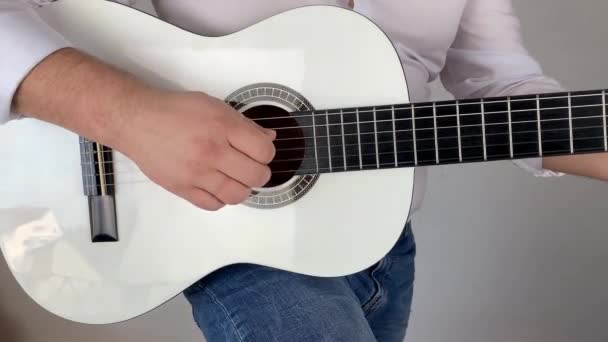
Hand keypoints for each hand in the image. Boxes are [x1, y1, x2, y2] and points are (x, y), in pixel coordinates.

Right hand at [117, 90, 276, 209]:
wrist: (137, 121)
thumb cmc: (175, 111)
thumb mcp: (215, 106)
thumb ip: (244, 124)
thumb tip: (268, 138)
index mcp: (223, 126)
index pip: (264, 151)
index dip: (267, 153)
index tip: (260, 152)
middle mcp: (212, 151)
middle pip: (256, 176)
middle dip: (259, 173)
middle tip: (251, 168)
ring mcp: (196, 173)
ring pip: (237, 195)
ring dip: (243, 189)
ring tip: (236, 179)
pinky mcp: (182, 188)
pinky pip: (213, 205)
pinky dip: (221, 199)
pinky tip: (218, 187)